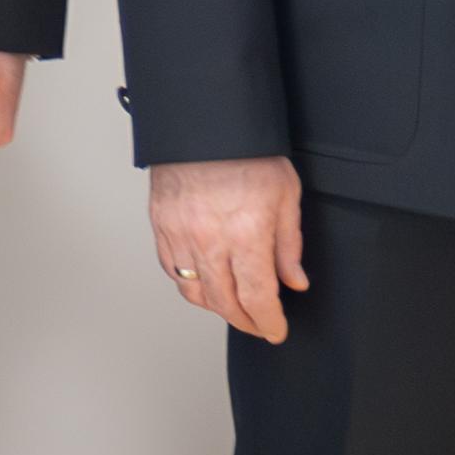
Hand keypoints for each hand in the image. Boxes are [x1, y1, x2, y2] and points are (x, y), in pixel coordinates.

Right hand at [150, 155, 308, 341]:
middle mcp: (210, 241)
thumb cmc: (247, 153)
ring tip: (233, 307)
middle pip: (225, 303)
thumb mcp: (286, 196)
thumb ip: (289, 245)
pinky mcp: (161, 226)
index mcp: (246, 234)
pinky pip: (172, 270)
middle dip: (245, 322)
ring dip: (216, 307)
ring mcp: (180, 235)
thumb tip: (293, 281)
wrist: (205, 124)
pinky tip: (204, 282)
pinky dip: (189, 284)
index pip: (257, 298)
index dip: (268, 322)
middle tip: (259, 325)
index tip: (276, 330)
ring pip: (194, 292)